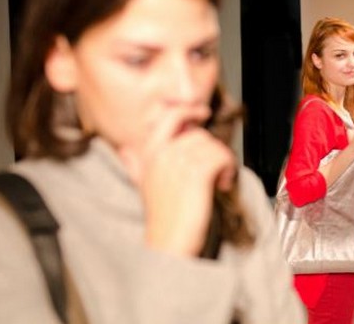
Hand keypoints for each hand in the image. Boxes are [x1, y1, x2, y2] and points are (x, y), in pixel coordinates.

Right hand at [118, 106, 235, 256]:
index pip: (168, 116)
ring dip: (222, 161)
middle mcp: (161, 154)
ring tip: (217, 181)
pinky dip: (228, 169)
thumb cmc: (161, 218)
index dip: (188, 110)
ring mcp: (178, 162)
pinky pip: (221, 156)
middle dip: (211, 148)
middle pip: (197, 133)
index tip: (202, 112)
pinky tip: (222, 184)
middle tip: (215, 166)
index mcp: (148, 153)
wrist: (168, 243)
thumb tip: (125, 150)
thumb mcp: (143, 186)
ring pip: (212, 145)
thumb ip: (135, 164)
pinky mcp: (196, 173)